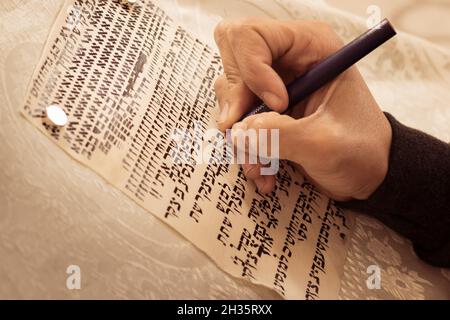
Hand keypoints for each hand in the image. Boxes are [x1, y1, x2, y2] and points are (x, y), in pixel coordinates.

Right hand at [213, 18, 391, 200]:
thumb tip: (238, 132)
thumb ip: (280, 135)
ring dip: (238, 134)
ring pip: (229, 95)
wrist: (367, 174)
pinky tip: (262, 171)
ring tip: (259, 165)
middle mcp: (287, 60)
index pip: (252, 37)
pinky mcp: (266, 109)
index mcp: (310, 47)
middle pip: (232, 61)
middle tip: (246, 134)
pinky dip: (243, 148)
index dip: (253, 72)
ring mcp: (273, 85)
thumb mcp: (325, 144)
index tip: (277, 106)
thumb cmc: (361, 151)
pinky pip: (236, 120)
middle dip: (235, 102)